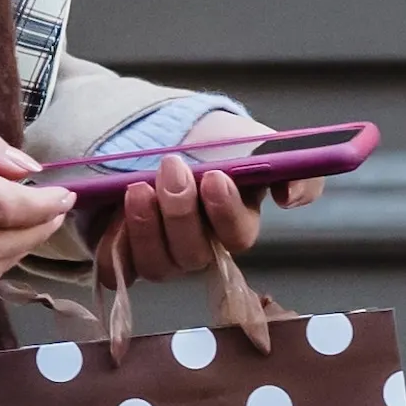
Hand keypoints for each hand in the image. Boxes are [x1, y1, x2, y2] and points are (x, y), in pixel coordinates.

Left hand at [110, 112, 320, 280]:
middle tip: (172, 169)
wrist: (161, 136)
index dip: (225, 210)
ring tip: (138, 187)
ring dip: (146, 226)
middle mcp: (199, 249)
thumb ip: (291, 169)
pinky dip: (114, 245)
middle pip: (193, 253)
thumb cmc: (213, 145)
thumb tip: (292, 197)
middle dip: (181, 211)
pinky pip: (117, 269)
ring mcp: (161, 257)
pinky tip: (113, 212)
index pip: (237, 235)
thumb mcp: (257, 145)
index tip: (215, 177)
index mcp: (234, 225)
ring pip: (157, 264)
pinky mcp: (123, 258)